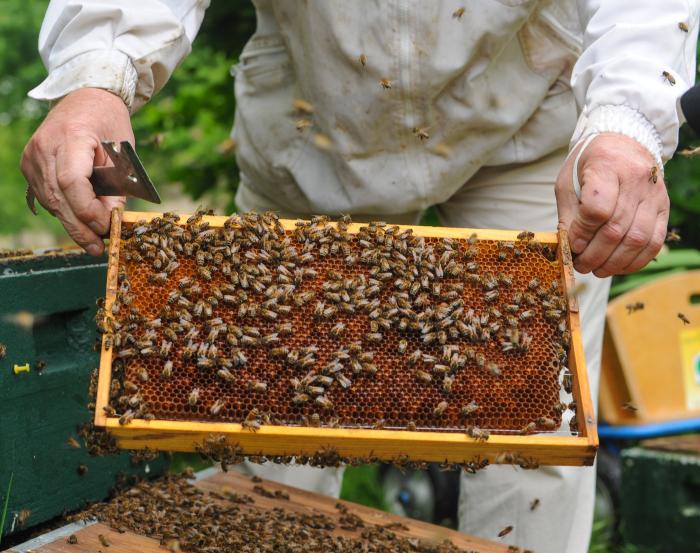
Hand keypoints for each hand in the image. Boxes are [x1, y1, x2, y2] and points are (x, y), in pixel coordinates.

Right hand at [21, 88, 133, 255]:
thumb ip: (117, 186)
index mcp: (70, 137)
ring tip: (94, 241)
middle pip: (59, 197)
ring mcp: (33, 156)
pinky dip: (64, 211)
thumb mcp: (124, 153)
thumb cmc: (110, 123)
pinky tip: (80, 221)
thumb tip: (111, 219)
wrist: (86, 97)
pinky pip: (46, 196)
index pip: (72, 182)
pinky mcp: (29, 164)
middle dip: (80, 227)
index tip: (106, 226)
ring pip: (51, 201)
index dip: (88, 210)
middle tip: (98, 249)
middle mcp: (44, 147)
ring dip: (73, 223)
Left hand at [555, 133, 668, 276]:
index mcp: (607, 166)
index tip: (572, 245)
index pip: (597, 208)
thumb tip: (568, 247)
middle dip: (595, 254)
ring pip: (637, 239)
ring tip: (597, 269)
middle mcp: (636, 179)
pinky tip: (618, 266)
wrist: (624, 143)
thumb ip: (568, 214)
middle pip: (617, 228)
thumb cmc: (589, 165)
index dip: (582, 233)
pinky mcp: (664, 207)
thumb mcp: (568, 183)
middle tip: (581, 266)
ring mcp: (654, 194)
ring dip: (614, 262)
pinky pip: (654, 241)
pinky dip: (636, 260)